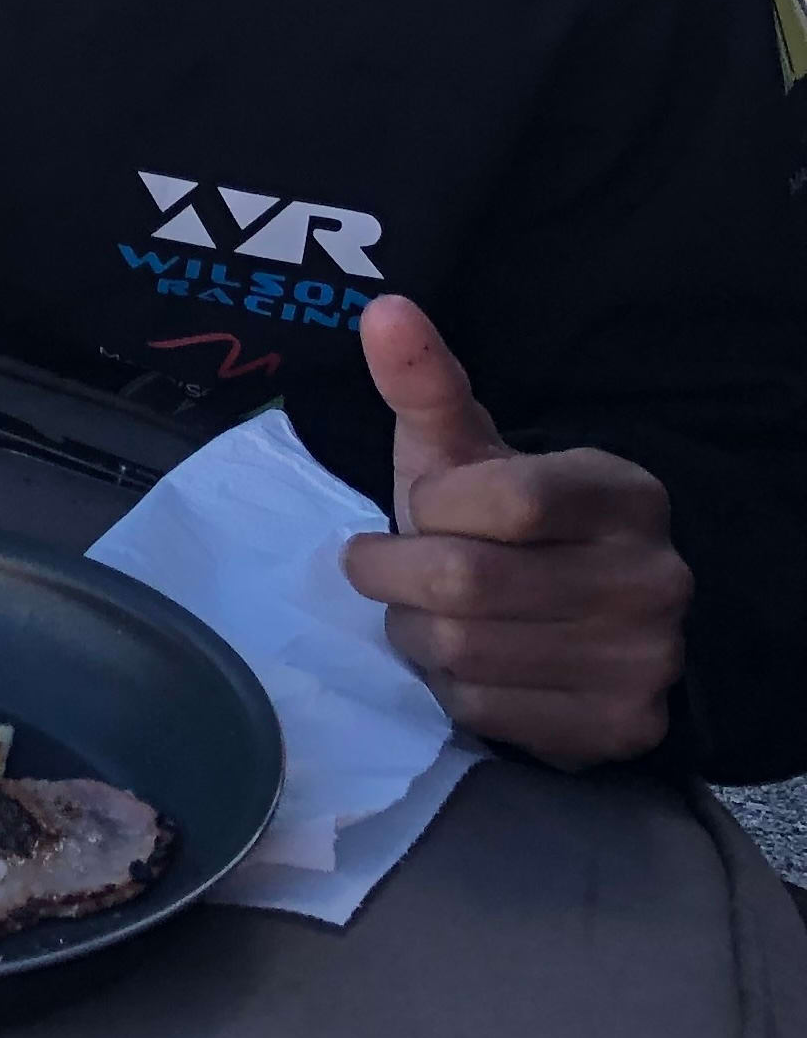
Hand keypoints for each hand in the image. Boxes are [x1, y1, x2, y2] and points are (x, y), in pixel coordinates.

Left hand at [339, 295, 691, 769]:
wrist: (577, 619)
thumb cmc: (499, 522)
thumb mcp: (464, 452)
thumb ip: (425, 385)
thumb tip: (383, 311)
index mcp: (623, 494)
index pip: (504, 499)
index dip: (431, 507)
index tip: (420, 508)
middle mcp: (653, 576)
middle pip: (464, 582)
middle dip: (395, 576)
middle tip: (388, 567)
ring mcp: (646, 657)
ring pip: (462, 651)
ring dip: (414, 634)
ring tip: (427, 613)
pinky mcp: (622, 726)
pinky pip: (483, 711)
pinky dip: (448, 688)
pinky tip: (465, 662)